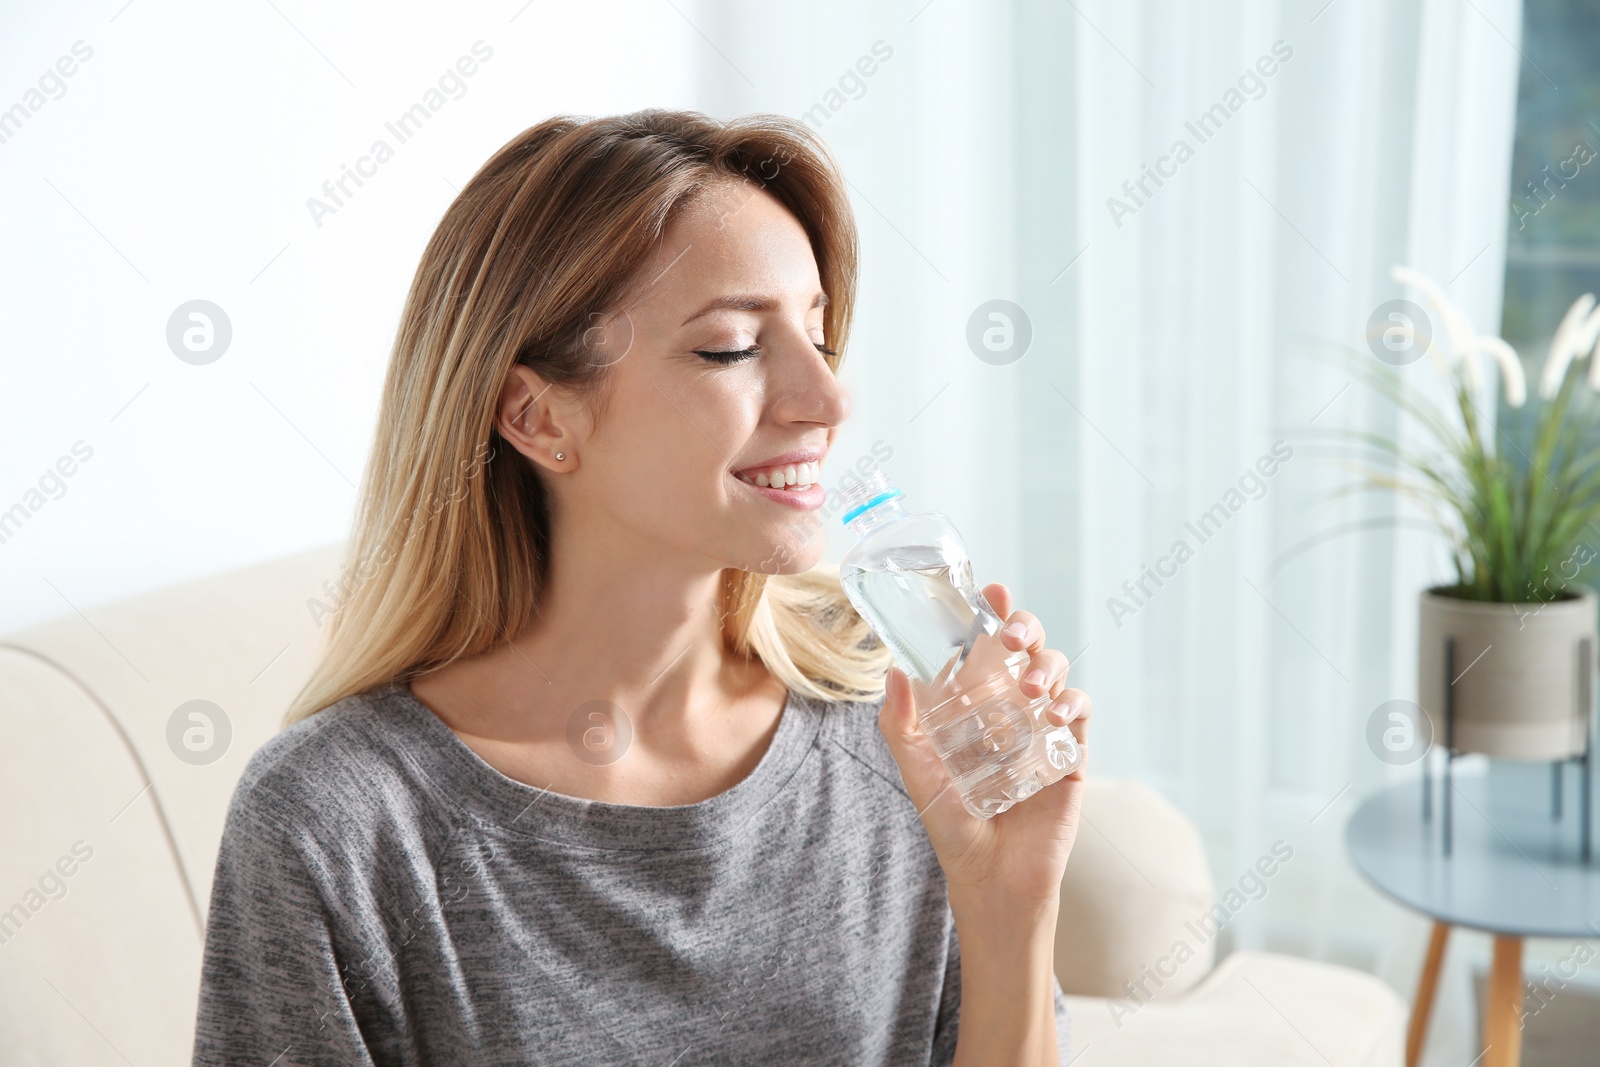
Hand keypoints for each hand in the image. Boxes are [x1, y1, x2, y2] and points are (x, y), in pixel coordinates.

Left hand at [877, 582, 1090, 910]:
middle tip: (1010, 633)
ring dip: (1047, 667)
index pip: (984, 647)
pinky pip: (1079, 713)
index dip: (990, 613)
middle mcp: (1010, 708)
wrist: (992, 880)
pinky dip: (1070, 704)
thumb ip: (901, 727)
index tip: (989, 588)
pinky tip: (1052, 716)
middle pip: (1028, 648)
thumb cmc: (952, 826)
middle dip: (1024, 627)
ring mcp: (1042, 728)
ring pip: (1057, 673)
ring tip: (1029, 689)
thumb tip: (893, 671)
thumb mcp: (918, 775)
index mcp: (974, 704)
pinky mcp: (1069, 754)